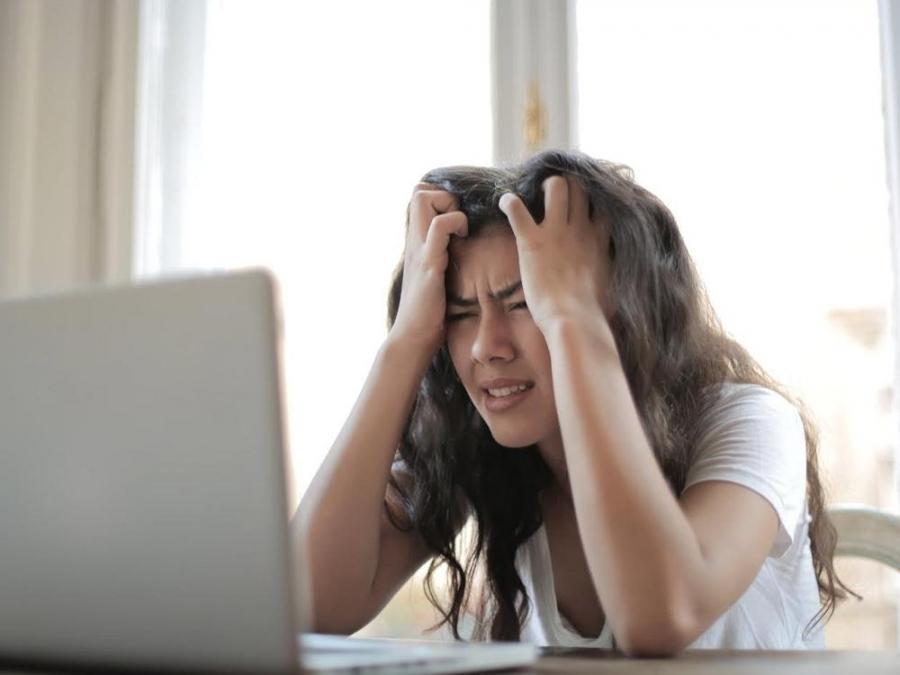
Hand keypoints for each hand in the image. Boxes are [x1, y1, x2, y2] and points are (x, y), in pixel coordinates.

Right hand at [389, 183, 467, 355]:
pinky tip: (462, 240)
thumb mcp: (434, 277)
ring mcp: (419, 250)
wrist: (413, 338)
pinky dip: (455, 224)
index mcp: (416, 243)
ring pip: (423, 199)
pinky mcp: (428, 263)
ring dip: (449, 206)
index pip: (419, 196)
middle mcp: (414, 241)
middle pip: (419, 190)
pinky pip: (438, 228)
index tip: (458, 218)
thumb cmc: (428, 313)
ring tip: (460, 230)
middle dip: (444, 196)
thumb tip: (460, 251)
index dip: (440, 197)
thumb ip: (440, 258)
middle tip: (459, 221)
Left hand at [498, 175, 610, 334]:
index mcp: (599, 240)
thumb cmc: (592, 313)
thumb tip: (610, 283)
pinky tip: (504, 203)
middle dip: (568, 185)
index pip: (603, 204)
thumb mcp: (610, 287)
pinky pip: (516, 209)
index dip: (593, 198)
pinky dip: (508, 202)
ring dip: (544, 186)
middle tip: (554, 195)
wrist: (574, 320)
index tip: (583, 203)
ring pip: (556, 186)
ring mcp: (556, 232)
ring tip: (535, 195)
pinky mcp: (532, 241)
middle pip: (580, 186)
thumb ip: (609, 274)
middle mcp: (580, 229)